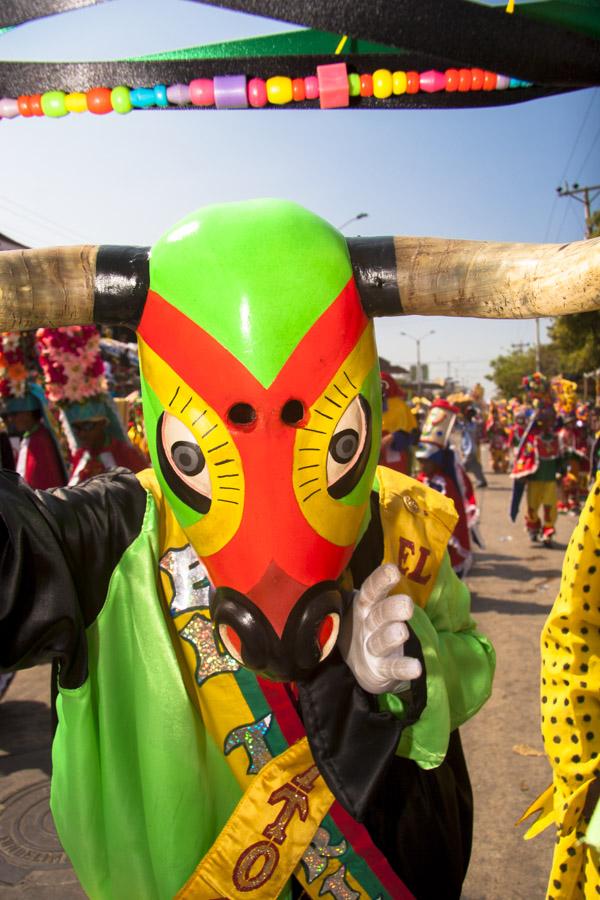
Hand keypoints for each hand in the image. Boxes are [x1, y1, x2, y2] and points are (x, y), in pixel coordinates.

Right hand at [339, 563, 421, 694]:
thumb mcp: (375, 605)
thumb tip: (404, 565)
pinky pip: (390, 668)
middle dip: (391, 609)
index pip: (371, 590)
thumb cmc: (373, 624)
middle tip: (407, 605)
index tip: (393, 570)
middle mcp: (366, 625)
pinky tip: (415, 667)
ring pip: (380, 642)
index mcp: (366, 606)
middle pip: (377, 615)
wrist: (361, 662)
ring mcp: (370, 648)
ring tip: (402, 632)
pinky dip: (402, 668)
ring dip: (390, 637)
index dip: (380, 580)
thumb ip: (385, 589)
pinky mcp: (378, 669)